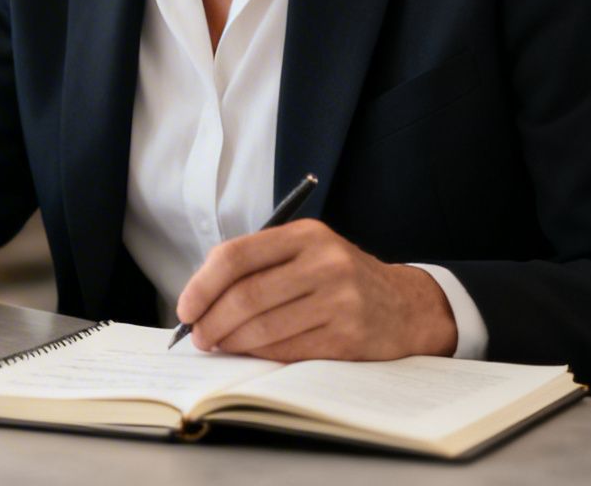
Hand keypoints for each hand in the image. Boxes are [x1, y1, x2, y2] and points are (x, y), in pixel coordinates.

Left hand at [173, 219, 455, 360]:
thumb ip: (259, 266)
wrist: (405, 306)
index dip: (201, 285)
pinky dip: (261, 356)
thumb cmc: (340, 279)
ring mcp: (340, 301)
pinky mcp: (348, 337)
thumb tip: (199, 300)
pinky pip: (288, 351)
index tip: (185, 309)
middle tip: (199, 337)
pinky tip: (252, 354)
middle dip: (211, 322)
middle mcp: (325, 263)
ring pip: (263, 328)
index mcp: (305, 235)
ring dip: (231, 343)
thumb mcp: (307, 253)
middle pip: (245, 296)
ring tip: (220, 345)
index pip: (236, 256)